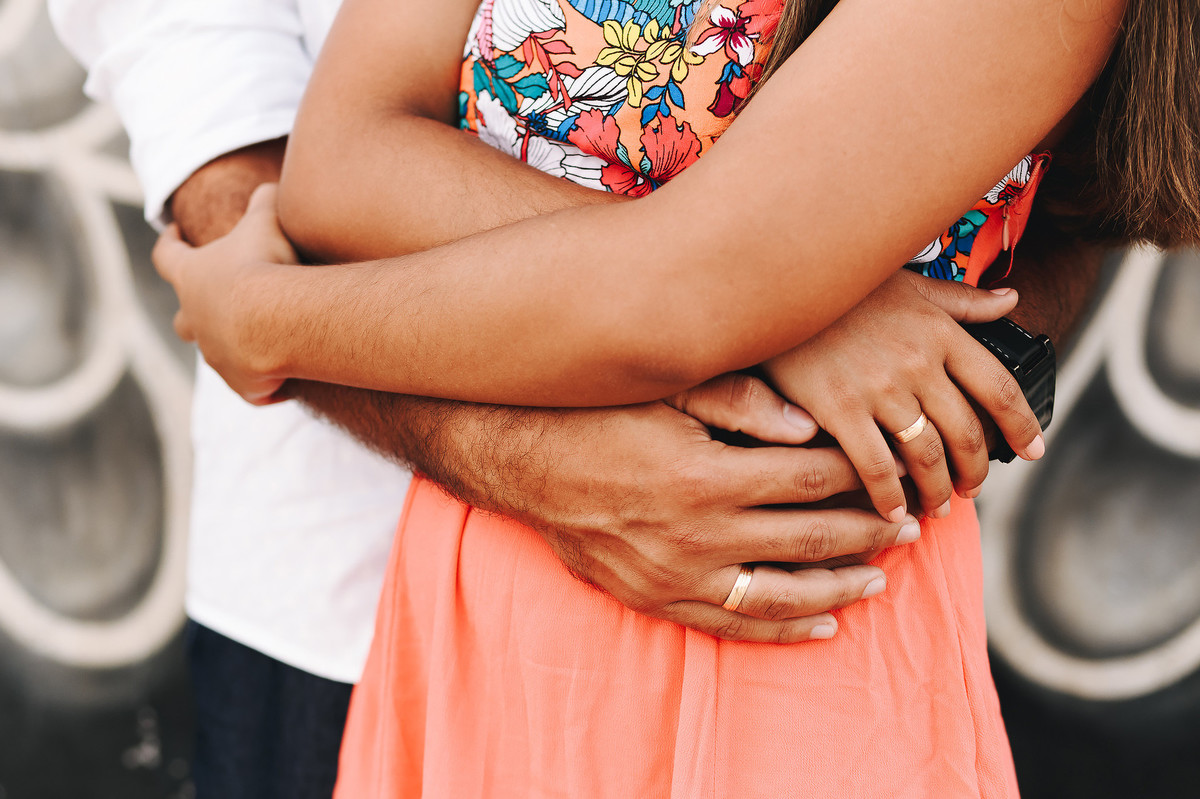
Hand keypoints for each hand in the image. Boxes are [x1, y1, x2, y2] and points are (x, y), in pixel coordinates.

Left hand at [153, 183, 297, 404]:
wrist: (275, 323)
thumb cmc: (264, 266)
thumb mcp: (267, 220)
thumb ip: (265, 200)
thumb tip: (271, 186)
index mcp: (192, 278)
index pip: (166, 257)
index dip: (168, 244)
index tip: (172, 231)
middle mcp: (196, 321)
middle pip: (183, 321)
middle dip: (194, 313)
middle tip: (215, 305)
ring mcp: (217, 357)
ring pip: (217, 354)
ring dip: (233, 347)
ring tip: (262, 341)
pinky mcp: (244, 385)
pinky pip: (254, 388)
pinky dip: (266, 382)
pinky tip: (286, 378)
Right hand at [437, 374, 922, 642]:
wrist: (517, 460)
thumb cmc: (593, 413)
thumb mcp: (661, 390)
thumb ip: (738, 402)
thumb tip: (811, 424)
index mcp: (705, 475)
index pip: (809, 481)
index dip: (860, 478)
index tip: (890, 476)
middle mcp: (695, 534)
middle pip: (808, 539)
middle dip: (867, 533)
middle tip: (909, 528)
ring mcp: (673, 575)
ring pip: (780, 596)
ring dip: (838, 588)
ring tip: (881, 579)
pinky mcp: (653, 598)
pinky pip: (731, 626)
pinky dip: (783, 631)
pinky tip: (823, 627)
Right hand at [764, 269, 1044, 521]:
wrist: (775, 287)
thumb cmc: (842, 287)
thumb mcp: (909, 283)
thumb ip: (961, 300)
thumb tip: (1012, 300)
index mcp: (940, 332)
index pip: (1000, 387)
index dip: (1022, 425)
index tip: (1035, 450)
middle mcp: (918, 362)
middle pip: (967, 432)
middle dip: (977, 470)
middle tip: (973, 489)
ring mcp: (879, 389)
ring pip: (927, 456)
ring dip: (938, 490)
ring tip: (937, 507)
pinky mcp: (839, 409)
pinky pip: (875, 466)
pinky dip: (889, 496)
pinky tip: (893, 512)